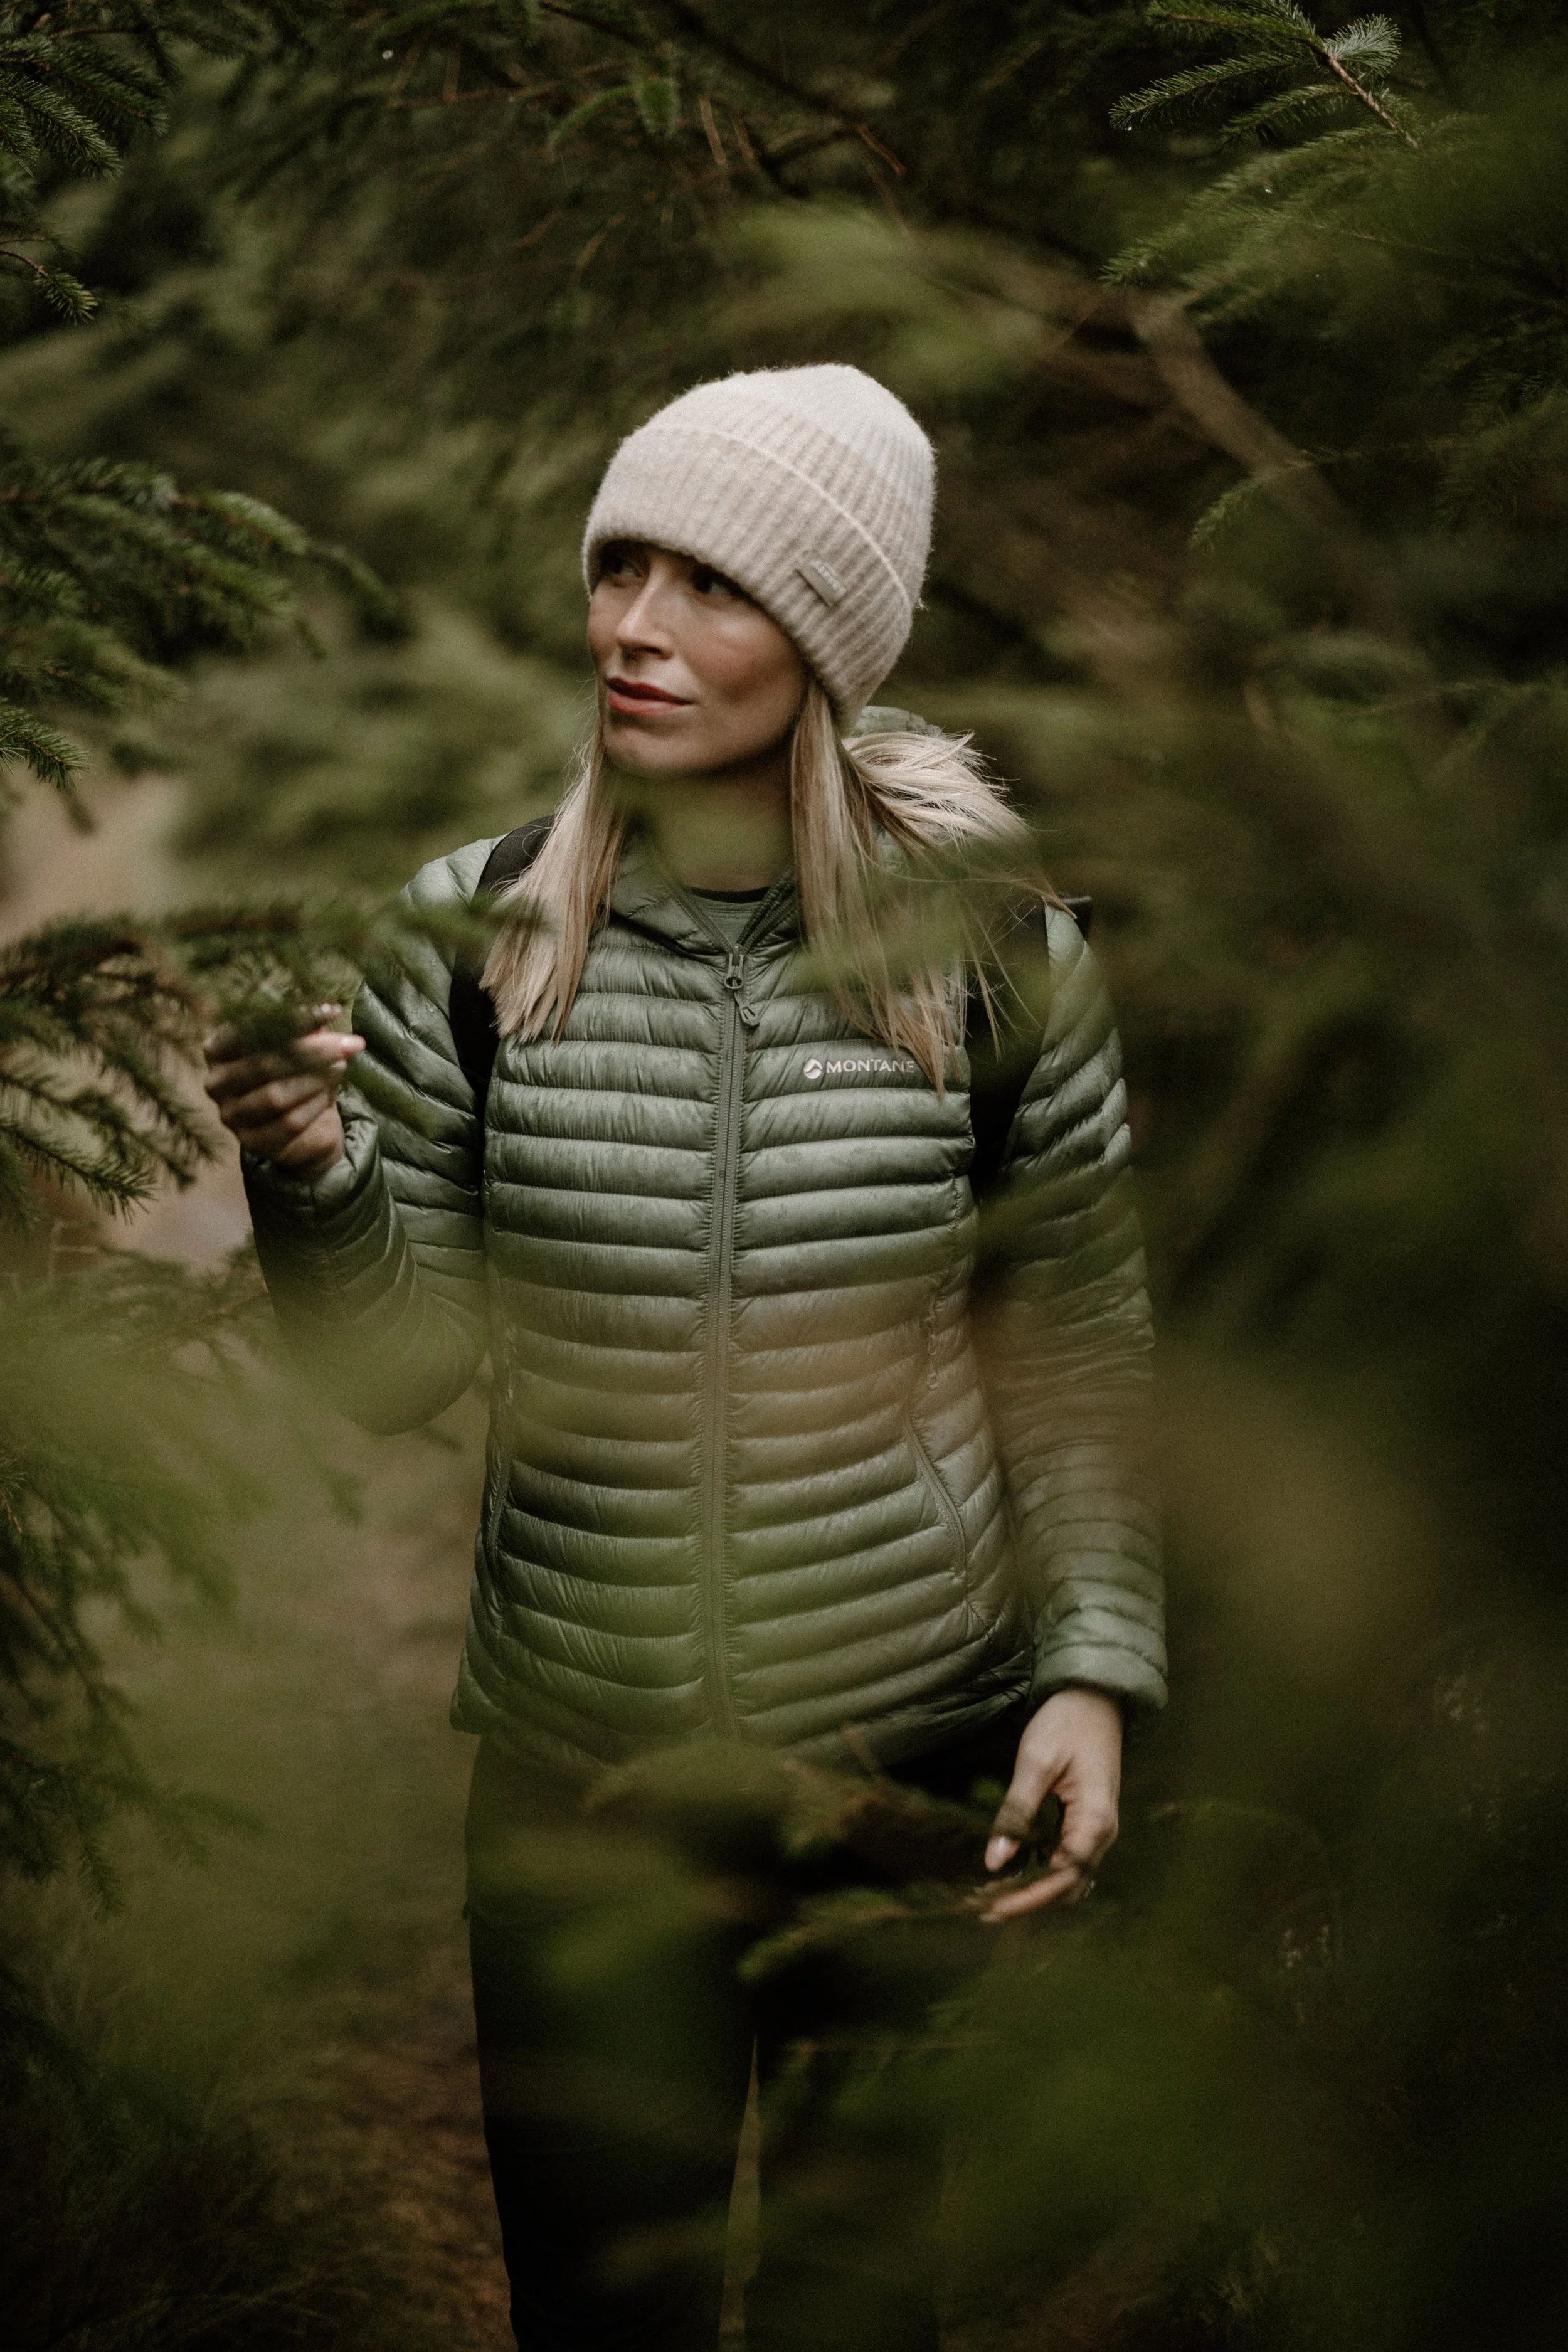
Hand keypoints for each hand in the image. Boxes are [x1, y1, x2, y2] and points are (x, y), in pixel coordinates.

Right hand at [203, 1008, 364, 1179]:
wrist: (302, 1127)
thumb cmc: (293, 1073)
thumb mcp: (297, 1045)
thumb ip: (303, 1029)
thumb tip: (322, 1014)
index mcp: (217, 1049)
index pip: (251, 1029)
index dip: (292, 1020)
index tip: (331, 1011)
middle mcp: (216, 1082)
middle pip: (265, 1063)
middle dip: (313, 1051)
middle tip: (350, 1043)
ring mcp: (230, 1116)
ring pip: (275, 1096)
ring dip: (315, 1080)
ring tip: (341, 1066)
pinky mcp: (251, 1142)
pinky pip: (288, 1124)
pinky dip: (313, 1106)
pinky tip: (329, 1094)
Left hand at [981, 1687, 1121, 1922]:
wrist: (1095, 1697)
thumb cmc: (1066, 1722)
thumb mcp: (1035, 1762)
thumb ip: (1016, 1812)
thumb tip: (994, 1861)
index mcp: (1094, 1820)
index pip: (1062, 1877)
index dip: (1028, 1899)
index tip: (992, 1908)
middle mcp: (1103, 1832)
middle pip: (1069, 1887)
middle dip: (1030, 1902)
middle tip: (986, 1908)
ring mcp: (1099, 1828)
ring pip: (1071, 1878)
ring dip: (1037, 1891)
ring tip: (996, 1896)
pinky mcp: (1089, 1821)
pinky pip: (1070, 1860)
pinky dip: (1045, 1873)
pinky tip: (1017, 1872)